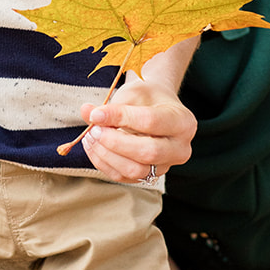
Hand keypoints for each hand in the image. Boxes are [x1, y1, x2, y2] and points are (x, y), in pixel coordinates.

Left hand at [80, 76, 196, 184]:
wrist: (156, 109)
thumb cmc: (147, 98)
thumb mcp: (133, 93)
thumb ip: (112, 104)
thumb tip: (87, 112)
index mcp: (183, 122)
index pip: (150, 121)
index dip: (120, 117)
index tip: (96, 114)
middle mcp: (180, 148)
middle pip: (148, 152)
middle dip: (114, 142)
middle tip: (93, 129)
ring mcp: (166, 166)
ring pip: (135, 170)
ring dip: (107, 155)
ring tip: (90, 137)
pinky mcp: (149, 176)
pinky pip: (124, 177)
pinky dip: (104, 163)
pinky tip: (93, 147)